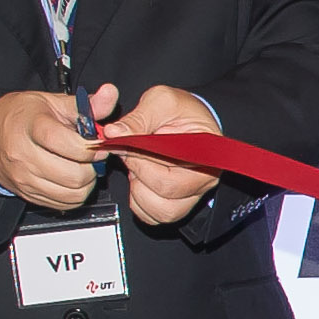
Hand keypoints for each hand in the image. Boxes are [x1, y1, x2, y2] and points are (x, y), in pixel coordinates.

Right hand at [0, 87, 103, 212]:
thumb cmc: (23, 116)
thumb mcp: (53, 102)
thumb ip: (87, 104)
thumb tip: (111, 93)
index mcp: (31, 127)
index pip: (69, 145)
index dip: (92, 148)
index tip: (99, 144)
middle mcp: (24, 156)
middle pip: (73, 175)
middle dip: (92, 167)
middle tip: (92, 157)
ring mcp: (24, 178)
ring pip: (72, 193)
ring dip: (86, 183)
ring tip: (83, 167)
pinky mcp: (27, 195)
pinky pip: (63, 204)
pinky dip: (75, 194)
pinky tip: (71, 178)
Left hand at [94, 83, 219, 227]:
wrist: (190, 117)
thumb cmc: (183, 111)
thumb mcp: (161, 102)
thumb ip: (137, 118)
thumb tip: (113, 133)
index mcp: (205, 159)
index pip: (170, 180)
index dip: (142, 167)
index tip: (128, 147)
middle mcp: (202, 183)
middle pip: (166, 203)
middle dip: (138, 178)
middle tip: (131, 156)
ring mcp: (190, 196)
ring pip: (160, 214)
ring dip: (139, 193)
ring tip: (138, 169)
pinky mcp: (176, 203)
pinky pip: (154, 216)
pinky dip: (140, 202)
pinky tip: (140, 180)